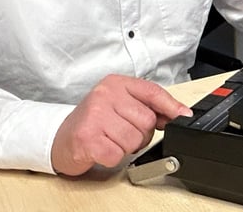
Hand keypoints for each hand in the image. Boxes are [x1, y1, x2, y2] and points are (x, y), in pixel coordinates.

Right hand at [51, 74, 192, 175]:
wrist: (59, 138)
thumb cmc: (92, 122)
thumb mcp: (119, 105)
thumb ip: (147, 106)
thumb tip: (179, 113)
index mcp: (115, 84)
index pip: (152, 92)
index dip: (171, 106)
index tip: (183, 116)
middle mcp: (105, 96)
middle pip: (147, 120)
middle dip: (141, 134)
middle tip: (121, 133)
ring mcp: (95, 116)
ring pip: (135, 139)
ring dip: (126, 147)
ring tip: (110, 140)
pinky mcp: (88, 138)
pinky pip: (118, 154)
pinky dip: (113, 157)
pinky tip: (102, 149)